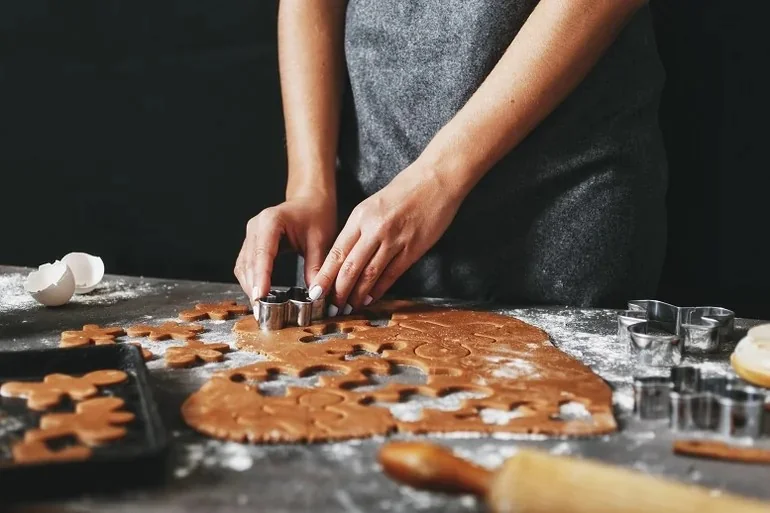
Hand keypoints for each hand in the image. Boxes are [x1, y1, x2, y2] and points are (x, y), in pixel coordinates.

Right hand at [234, 192, 336, 301]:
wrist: (310, 201)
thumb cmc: (316, 215)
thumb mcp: (321, 240)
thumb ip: (316, 266)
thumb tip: (315, 294)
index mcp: (271, 220)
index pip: (262, 253)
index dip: (260, 276)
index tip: (260, 296)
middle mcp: (255, 226)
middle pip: (248, 262)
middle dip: (253, 287)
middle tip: (262, 310)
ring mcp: (251, 235)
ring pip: (243, 266)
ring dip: (250, 286)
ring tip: (260, 308)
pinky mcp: (252, 244)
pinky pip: (246, 265)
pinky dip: (251, 281)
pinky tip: (260, 296)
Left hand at [309, 164, 463, 314]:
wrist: (436, 180)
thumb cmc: (406, 189)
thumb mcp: (373, 204)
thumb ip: (360, 228)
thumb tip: (346, 254)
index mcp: (360, 216)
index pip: (336, 251)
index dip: (325, 275)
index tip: (315, 291)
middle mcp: (374, 229)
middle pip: (349, 267)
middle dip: (338, 291)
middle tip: (331, 307)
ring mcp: (394, 240)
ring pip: (369, 274)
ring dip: (357, 294)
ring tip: (349, 307)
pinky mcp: (412, 248)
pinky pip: (391, 274)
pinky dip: (379, 289)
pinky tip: (370, 298)